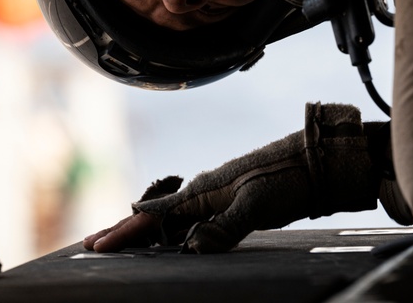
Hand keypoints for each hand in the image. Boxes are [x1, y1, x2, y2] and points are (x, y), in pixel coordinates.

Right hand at [88, 103, 388, 253]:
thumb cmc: (289, 179)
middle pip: (153, 215)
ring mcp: (216, 195)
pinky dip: (169, 229)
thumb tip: (192, 249)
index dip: (124, 233)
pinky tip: (169, 238)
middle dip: (123, 230)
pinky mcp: (231, 201)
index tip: (96, 245)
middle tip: (93, 243)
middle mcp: (203, 191)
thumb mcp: (258, 205)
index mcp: (202, 191)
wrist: (318, 162)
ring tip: (121, 242)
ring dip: (143, 231)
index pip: (152, 217)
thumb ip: (224, 228)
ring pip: (169, 217)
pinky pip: (188, 218)